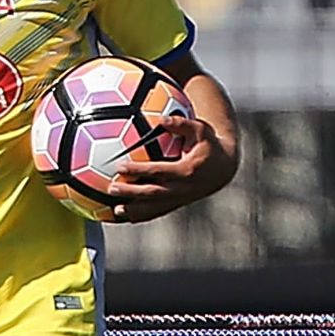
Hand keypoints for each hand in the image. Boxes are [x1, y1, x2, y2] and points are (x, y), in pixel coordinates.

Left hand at [108, 115, 237, 221]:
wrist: (223, 168)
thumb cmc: (208, 145)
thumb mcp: (200, 130)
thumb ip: (182, 124)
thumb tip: (162, 119)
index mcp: (186, 170)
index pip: (158, 171)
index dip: (139, 170)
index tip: (119, 167)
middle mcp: (182, 188)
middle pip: (152, 193)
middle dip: (131, 192)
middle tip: (111, 188)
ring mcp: (179, 199)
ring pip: (154, 208)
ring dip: (135, 210)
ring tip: (116, 210)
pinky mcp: (177, 204)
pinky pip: (157, 212)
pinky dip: (141, 216)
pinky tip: (124, 217)